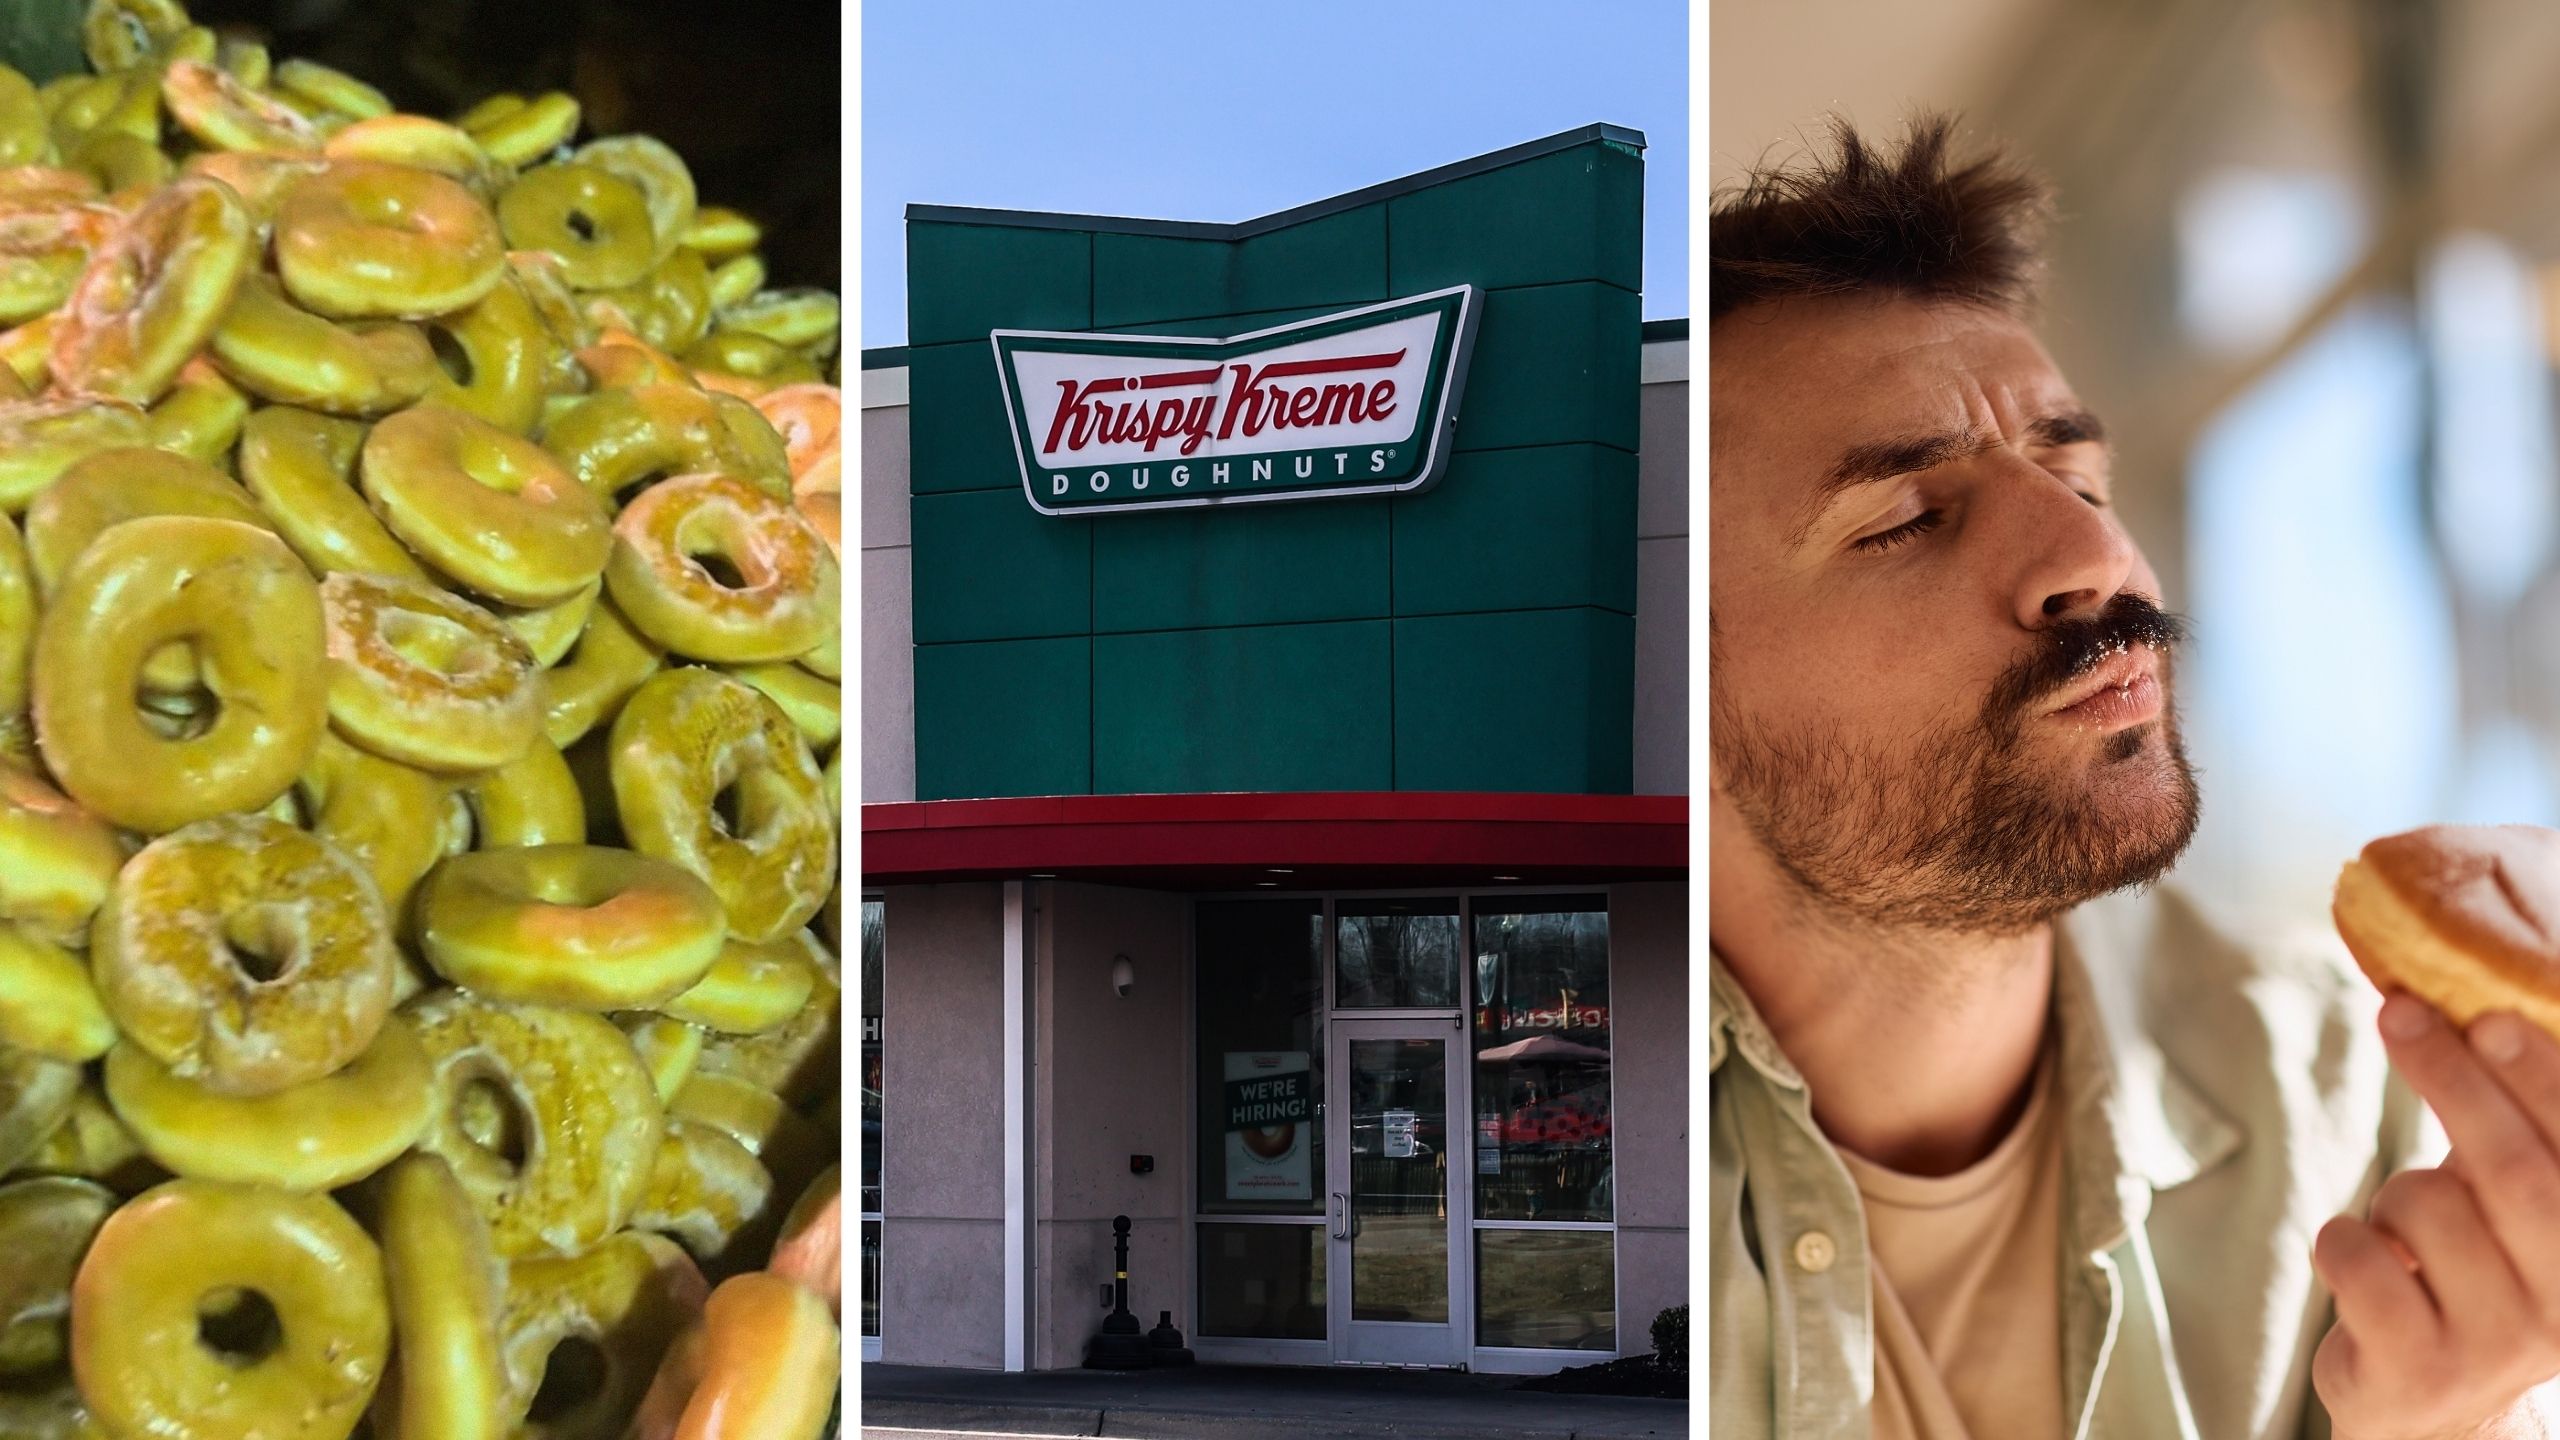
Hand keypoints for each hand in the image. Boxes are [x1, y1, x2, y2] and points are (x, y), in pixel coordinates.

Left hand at [2312, 995, 2559, 1439]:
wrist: (2436, 1412)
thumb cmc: (2471, 1275)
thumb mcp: (2508, 1205)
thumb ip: (2511, 1127)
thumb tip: (2469, 1000)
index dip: (2540, 1077)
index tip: (2489, 1013)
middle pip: (2515, 1171)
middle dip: (2453, 1080)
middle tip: (2399, 1013)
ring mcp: (2499, 1344)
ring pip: (2422, 1205)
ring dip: (2388, 1195)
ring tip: (2402, 1237)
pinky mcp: (2420, 1369)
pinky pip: (2358, 1258)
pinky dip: (2343, 1238)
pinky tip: (2365, 1267)